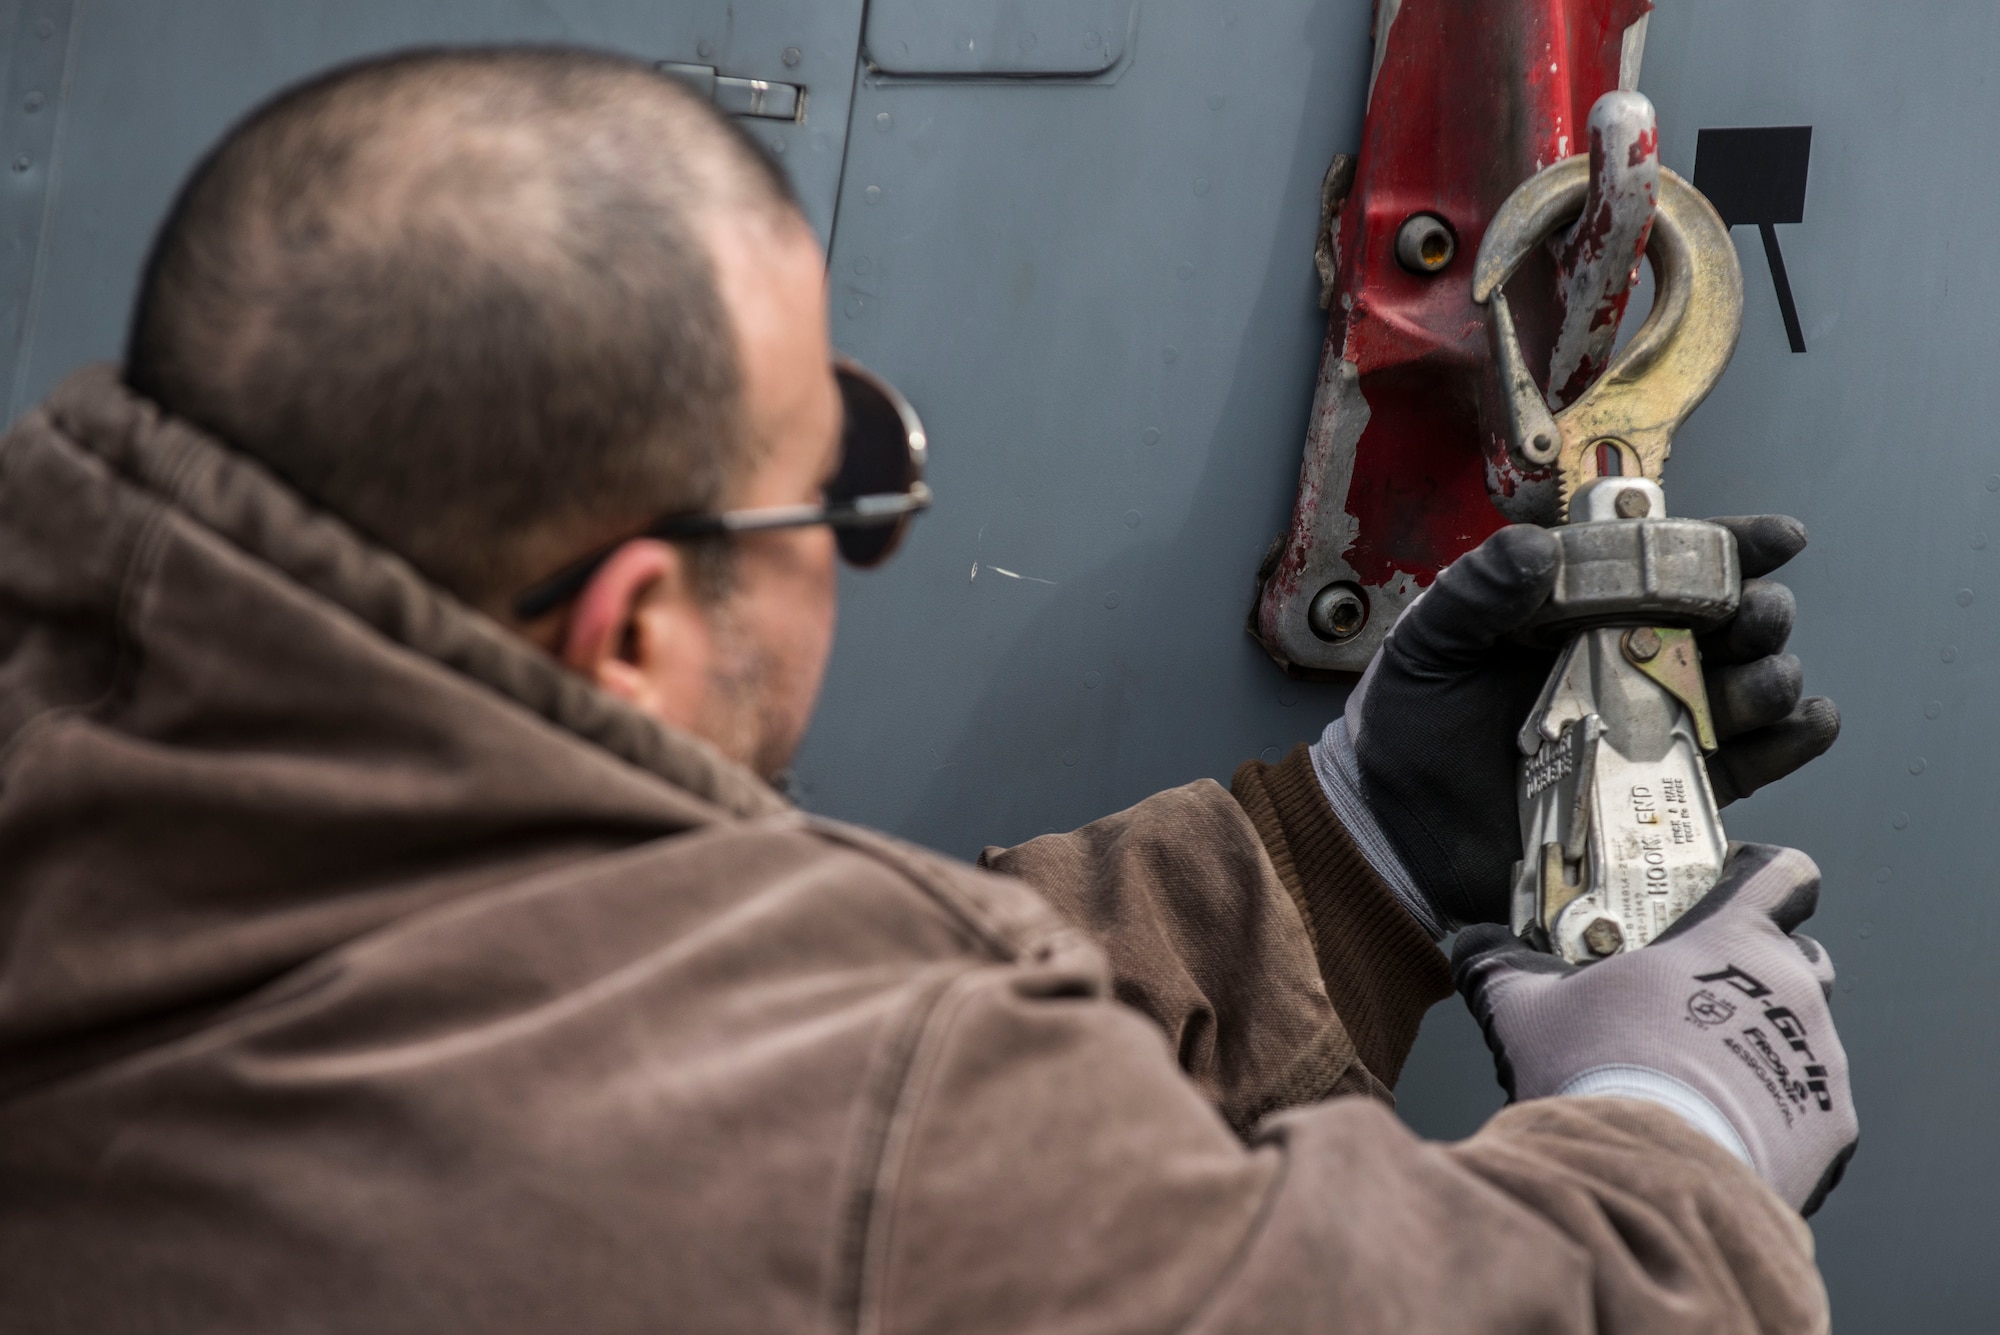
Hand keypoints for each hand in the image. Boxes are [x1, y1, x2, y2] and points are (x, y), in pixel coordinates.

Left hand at [1344, 517, 1838, 927]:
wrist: (1394, 830)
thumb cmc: (1407, 724)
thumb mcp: (1426, 644)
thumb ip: (1475, 592)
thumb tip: (1535, 546)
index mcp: (1581, 609)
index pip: (1666, 562)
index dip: (1729, 544)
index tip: (1781, 538)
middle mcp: (1628, 660)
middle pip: (1723, 623)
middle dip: (1756, 611)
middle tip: (1755, 615)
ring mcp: (1649, 727)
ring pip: (1741, 692)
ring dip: (1770, 676)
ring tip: (1767, 676)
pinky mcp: (1658, 794)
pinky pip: (1740, 768)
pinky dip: (1785, 746)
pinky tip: (1806, 723)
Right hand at [1452, 843, 1857, 1214]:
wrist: (1648, 1178)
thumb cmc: (1597, 1072)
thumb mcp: (1527, 1007)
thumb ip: (1501, 964)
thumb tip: (1476, 945)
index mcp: (1732, 938)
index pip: (1783, 876)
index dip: (1760, 875)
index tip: (1732, 889)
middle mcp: (1792, 988)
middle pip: (1796, 957)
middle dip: (1756, 969)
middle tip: (1695, 996)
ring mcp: (1820, 1060)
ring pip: (1806, 1033)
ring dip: (1761, 1044)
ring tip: (1700, 1078)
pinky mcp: (1830, 1128)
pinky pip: (1810, 1108)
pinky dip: (1774, 1114)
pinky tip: (1721, 1129)